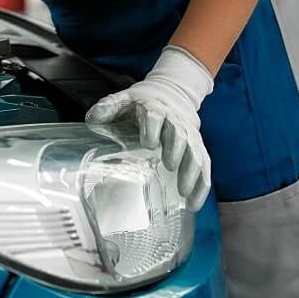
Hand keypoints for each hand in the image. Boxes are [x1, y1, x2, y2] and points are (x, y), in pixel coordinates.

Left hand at [86, 45, 214, 207]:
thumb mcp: (123, 100)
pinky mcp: (197, 147)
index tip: (149, 143)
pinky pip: (204, 165)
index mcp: (154, 108)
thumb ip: (107, 108)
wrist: (169, 95)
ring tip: (184, 192)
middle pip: (179, 134)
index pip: (155, 116)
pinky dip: (202, 184)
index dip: (153, 128)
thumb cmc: (141, 104)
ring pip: (195, 152)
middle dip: (176, 149)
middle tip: (169, 166)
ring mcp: (189, 135)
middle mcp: (175, 121)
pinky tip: (195, 202)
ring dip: (192, 171)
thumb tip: (93, 118)